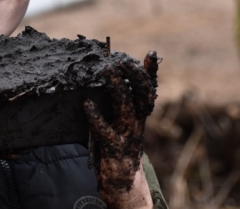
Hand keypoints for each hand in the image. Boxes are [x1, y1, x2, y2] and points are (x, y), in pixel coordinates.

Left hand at [84, 51, 159, 208]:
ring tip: (107, 72)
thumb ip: (119, 105)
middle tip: (121, 61)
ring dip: (117, 88)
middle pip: (141, 96)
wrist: (125, 185)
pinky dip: (96, 117)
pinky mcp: (114, 150)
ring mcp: (127, 137)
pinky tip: (88, 105)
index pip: (149, 90)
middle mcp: (137, 124)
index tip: (151, 54)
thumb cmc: (119, 148)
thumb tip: (109, 79)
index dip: (150, 72)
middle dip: (134, 76)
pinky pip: (105, 131)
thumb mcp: (123, 124)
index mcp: (140, 116)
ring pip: (126, 108)